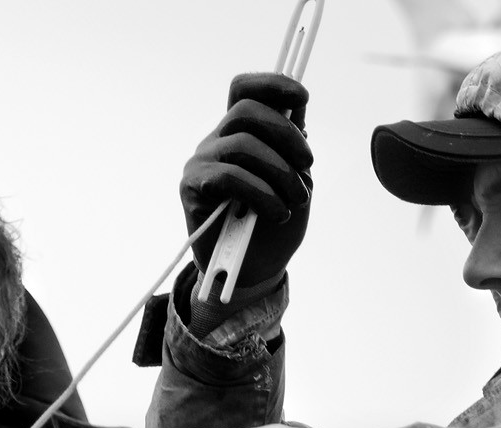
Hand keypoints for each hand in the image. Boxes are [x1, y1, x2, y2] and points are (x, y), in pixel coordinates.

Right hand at [182, 72, 312, 290]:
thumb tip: (297, 123)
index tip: (303, 98)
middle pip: (247, 110)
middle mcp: (217, 141)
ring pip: (242, 143)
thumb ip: (292, 149)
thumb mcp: (294, 179)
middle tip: (307, 165)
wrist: (252, 270)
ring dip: (280, 171)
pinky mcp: (192, 188)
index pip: (244, 89)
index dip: (273, 83)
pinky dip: (261, 193)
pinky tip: (277, 212)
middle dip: (286, 133)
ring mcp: (202, 162)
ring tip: (296, 198)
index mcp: (240, 132)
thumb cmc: (273, 224)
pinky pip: (229, 177)